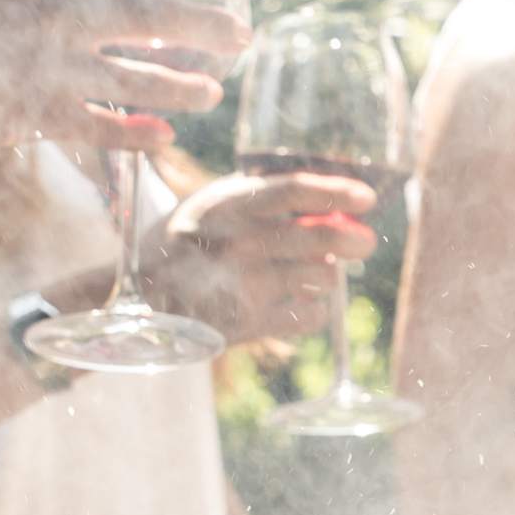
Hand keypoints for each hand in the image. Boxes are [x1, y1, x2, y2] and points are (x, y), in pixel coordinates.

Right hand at [0, 0, 247, 153]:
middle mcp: (48, 11)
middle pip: (148, 14)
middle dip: (203, 25)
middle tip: (242, 35)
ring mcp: (42, 64)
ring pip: (137, 75)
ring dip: (182, 84)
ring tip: (213, 91)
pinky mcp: (31, 114)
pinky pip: (104, 126)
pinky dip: (139, 134)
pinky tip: (164, 138)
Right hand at [143, 169, 381, 342]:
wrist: (146, 292)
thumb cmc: (198, 237)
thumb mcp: (220, 203)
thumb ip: (270, 197)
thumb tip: (340, 196)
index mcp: (230, 204)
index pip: (293, 191)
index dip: (336, 193)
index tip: (368, 199)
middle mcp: (236, 244)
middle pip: (317, 239)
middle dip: (352, 240)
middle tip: (364, 243)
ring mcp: (241, 286)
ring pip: (319, 278)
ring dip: (327, 275)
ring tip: (312, 271)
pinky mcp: (247, 324)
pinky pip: (309, 316)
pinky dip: (314, 309)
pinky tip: (297, 300)